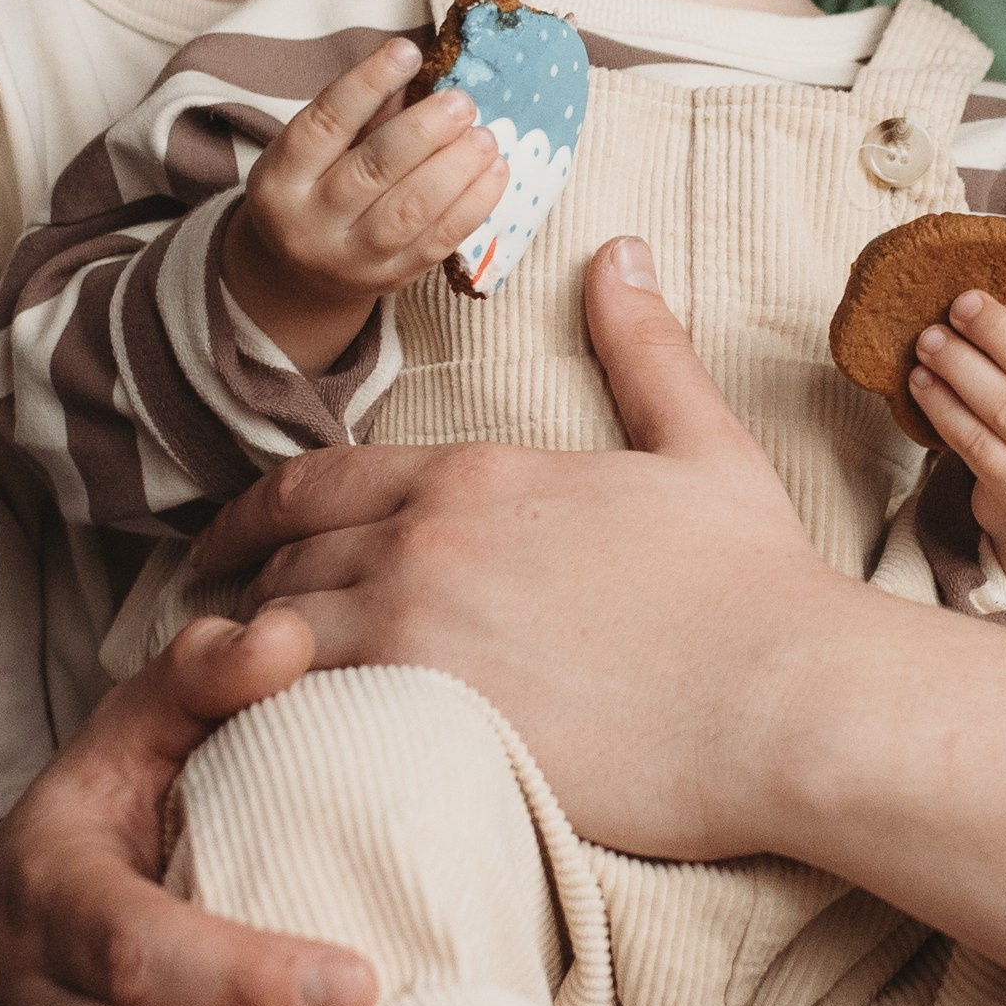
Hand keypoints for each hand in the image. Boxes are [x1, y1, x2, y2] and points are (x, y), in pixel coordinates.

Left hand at [193, 237, 860, 859]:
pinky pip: (298, 719)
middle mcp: (425, 541)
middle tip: (222, 632)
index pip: (315, 483)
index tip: (227, 546)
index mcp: (476, 473)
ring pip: (273, 642)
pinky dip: (268, 727)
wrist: (783, 699)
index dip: (255, 515)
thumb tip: (621, 255)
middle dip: (242, 592)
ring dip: (244, 666)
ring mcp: (414, 634)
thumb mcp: (700, 443)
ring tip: (234, 698)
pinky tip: (267, 751)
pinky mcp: (421, 722)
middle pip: (281, 561)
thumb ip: (643, 348)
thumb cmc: (753, 587)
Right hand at [223, 34, 506, 371]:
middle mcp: (311, 222)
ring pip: (410, 210)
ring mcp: (352, 258)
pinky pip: (439, 241)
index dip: (368, 82)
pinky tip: (494, 171)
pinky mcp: (392, 278)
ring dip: (456, 168)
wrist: (301, 273)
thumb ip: (363, 113)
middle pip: (373, 169)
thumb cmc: (315, 189)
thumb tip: (418, 63)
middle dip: (425, 130)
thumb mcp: (316, 151)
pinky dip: (473, 203)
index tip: (408, 50)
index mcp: (282, 178)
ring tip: (485, 136)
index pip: (326, 123)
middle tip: (462, 101)